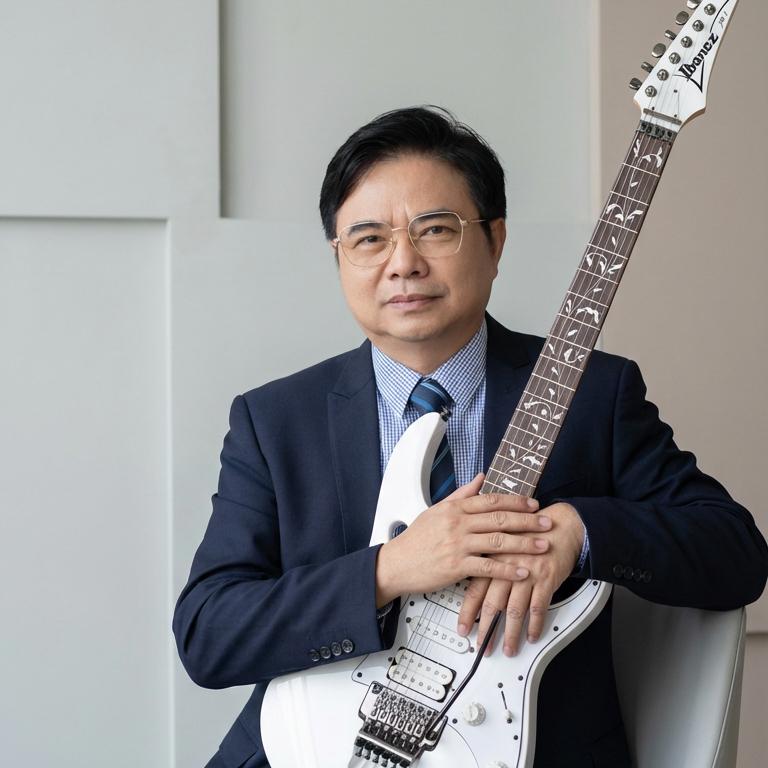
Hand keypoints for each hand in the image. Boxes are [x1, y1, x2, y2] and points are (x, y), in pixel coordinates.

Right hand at [375, 474, 553, 606]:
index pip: (491, 500)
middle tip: (547, 522)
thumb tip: (481, 478)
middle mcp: (457, 524)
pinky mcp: (456, 566)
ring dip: (524, 544)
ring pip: (498, 541)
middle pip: (500, 519)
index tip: (533, 504)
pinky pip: (487, 567)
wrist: (396, 563)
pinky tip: (523, 571)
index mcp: (454, 508)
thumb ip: (461, 494)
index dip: (515, 501)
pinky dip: (508, 570)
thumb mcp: (436, 510)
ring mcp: (457, 545)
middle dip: (528, 520)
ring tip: (542, 546)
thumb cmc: (416, 538)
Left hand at [456, 502, 584, 655]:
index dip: (468, 612)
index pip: (475, 589)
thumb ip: (486, 561)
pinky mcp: (547, 579)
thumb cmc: (530, 534)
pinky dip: (535, 624)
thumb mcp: (502, 543)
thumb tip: (471, 583)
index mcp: (493, 558)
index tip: (462, 629)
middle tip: (482, 647)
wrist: (559, 525)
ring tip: (509, 648)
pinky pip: (539, 607)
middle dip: (487, 630)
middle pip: (493, 604)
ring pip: (516, 610)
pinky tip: (532, 635)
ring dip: (512, 633)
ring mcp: (528, 573)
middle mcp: (507, 567)